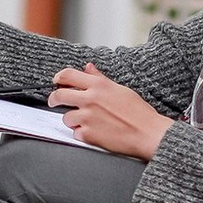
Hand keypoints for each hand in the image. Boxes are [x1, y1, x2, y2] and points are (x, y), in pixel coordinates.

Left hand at [48, 64, 175, 160]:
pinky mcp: (88, 134)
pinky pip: (75, 133)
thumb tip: (88, 68)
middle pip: (60, 95)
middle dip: (54, 99)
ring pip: (66, 118)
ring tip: (87, 123)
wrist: (148, 133)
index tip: (56, 82)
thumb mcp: (120, 89)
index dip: (59, 78)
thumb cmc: (139, 112)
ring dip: (73, 121)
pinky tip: (95, 133)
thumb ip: (100, 78)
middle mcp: (90, 99)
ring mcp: (88, 117)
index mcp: (99, 85)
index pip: (68, 75)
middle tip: (54, 102)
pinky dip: (82, 135)